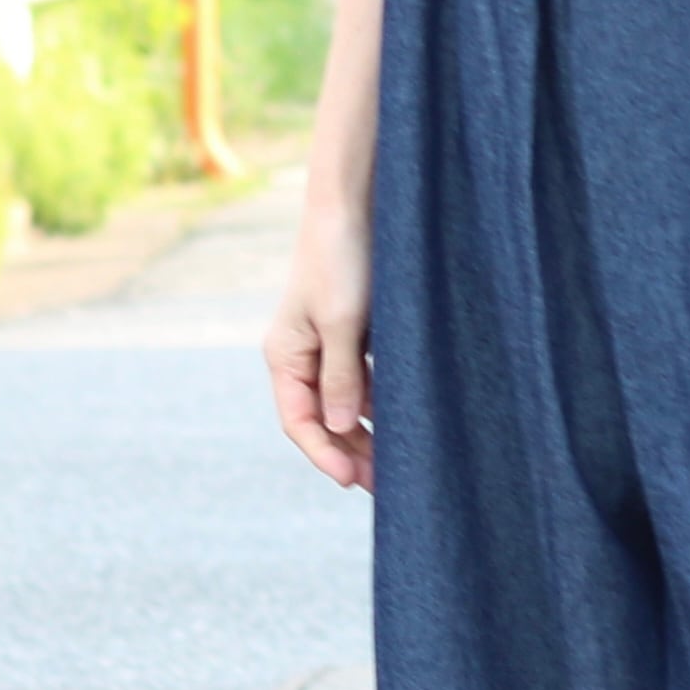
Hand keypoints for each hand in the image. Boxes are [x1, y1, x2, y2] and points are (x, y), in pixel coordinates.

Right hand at [265, 201, 374, 492]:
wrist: (356, 204)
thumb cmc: (342, 259)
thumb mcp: (343, 322)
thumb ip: (340, 376)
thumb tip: (336, 427)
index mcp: (285, 355)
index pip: (299, 421)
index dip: (324, 454)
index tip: (352, 480)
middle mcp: (303, 355)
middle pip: (323, 419)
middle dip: (350, 452)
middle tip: (386, 485)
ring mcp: (330, 345)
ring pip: (346, 403)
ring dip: (367, 432)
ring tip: (399, 463)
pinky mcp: (356, 333)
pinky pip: (365, 380)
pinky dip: (381, 402)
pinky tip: (404, 422)